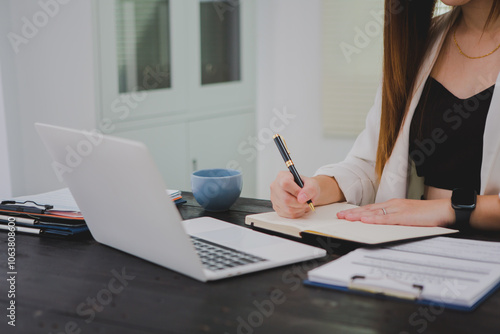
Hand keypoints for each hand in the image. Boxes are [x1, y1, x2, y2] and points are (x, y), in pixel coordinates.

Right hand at [270, 171, 319, 217]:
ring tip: (303, 204)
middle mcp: (275, 186)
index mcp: (282, 176)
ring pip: (287, 208)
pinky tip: (298, 207)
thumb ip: (309, 189)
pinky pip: (287, 214)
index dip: (296, 191)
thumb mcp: (312, 184)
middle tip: (307, 202)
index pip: (286, 183)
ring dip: (299, 209)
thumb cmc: (306, 186)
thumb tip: (301, 198)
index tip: (303, 195)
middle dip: (300, 203)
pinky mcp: (276, 207)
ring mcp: (274, 198)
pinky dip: (296, 213)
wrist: (305, 192)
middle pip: (286, 199)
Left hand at [336, 198, 454, 226]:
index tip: (346, 214)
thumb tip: (383, 224)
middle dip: (353, 213)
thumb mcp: (408, 217)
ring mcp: (398, 209)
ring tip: (346, 218)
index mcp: (394, 205)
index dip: (357, 212)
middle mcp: (393, 205)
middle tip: (339, 216)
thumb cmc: (429, 215)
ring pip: (373, 212)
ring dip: (358, 215)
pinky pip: (386, 218)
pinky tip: (365, 220)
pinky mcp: (404, 216)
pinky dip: (374, 219)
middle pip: (368, 209)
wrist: (445, 210)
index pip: (371, 209)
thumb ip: (395, 220)